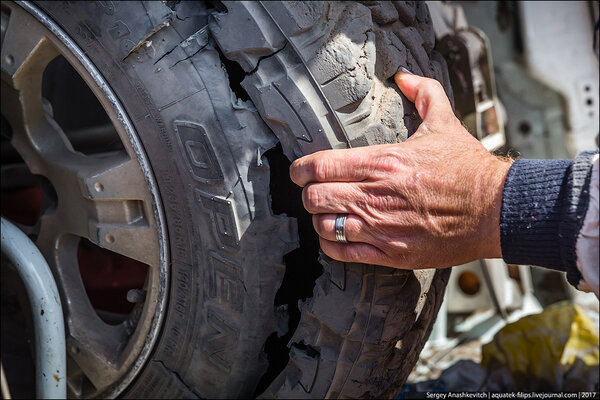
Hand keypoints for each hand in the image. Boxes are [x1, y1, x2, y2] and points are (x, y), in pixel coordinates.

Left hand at [289, 71, 511, 268]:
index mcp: (383, 162)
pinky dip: (332, 244)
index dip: (300, 169)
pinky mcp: (391, 253)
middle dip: (308, 194)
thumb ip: (423, 94)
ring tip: (328, 213)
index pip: (320, 167)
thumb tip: (405, 76)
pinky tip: (339, 235)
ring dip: (320, 218)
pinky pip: (342, 252)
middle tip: (314, 192)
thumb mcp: (445, 123)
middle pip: (314, 198)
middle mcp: (376, 196)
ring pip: (324, 226)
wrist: (496, 209)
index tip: (299, 171)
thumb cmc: (468, 169)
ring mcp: (382, 227)